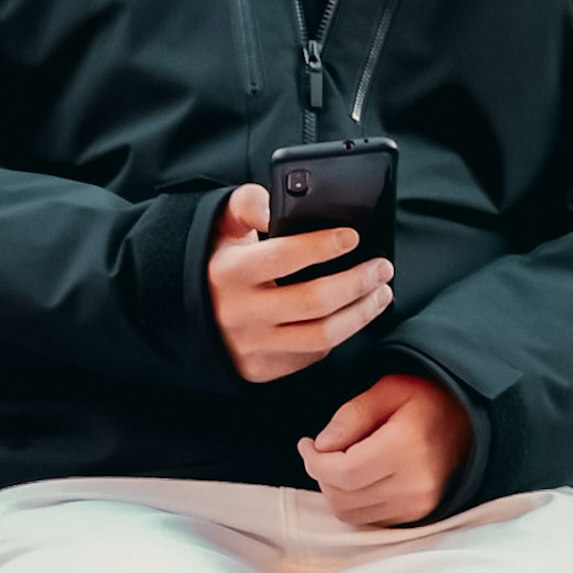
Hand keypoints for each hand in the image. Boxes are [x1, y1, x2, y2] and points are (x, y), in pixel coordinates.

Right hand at [209, 180, 394, 383]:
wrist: (190, 312)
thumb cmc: (220, 261)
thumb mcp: (223, 224)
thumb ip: (250, 204)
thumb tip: (278, 207)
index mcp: (231, 272)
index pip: (284, 257)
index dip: (324, 246)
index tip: (353, 237)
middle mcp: (241, 313)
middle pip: (314, 301)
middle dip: (358, 282)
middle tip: (382, 268)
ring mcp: (253, 345)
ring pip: (322, 336)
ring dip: (361, 314)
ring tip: (380, 293)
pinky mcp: (264, 368)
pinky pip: (312, 355)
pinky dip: (339, 334)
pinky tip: (353, 315)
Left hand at [301, 373, 472, 529]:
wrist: (470, 420)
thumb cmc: (427, 397)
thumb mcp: (388, 389)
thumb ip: (352, 416)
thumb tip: (320, 445)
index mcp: (407, 445)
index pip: (343, 471)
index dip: (314, 461)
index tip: (305, 444)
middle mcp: (415, 482)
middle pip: (343, 496)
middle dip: (321, 474)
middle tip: (318, 450)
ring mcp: (419, 503)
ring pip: (351, 513)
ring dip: (334, 490)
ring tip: (337, 462)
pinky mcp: (418, 514)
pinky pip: (369, 518)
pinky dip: (353, 501)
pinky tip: (357, 477)